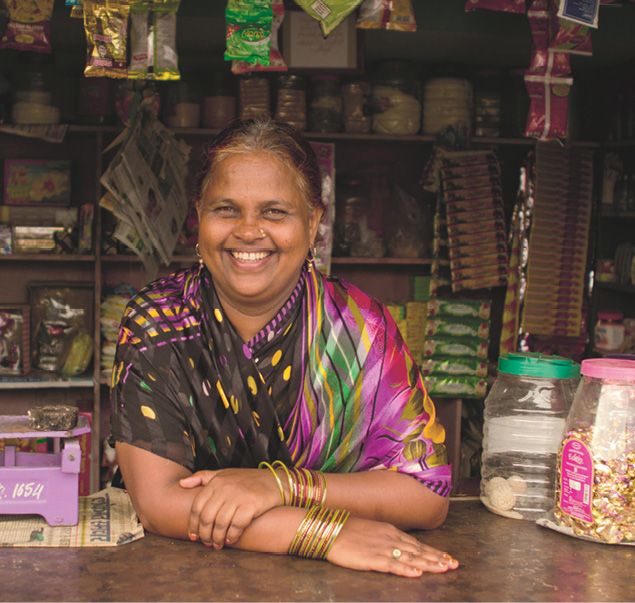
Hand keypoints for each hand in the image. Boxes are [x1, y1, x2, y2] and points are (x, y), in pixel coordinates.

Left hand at [179, 468, 283, 548]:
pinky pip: (236, 526)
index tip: (193, 535)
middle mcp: (225, 488)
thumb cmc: (248, 480)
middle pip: (207, 517)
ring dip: (217, 538)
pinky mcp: (251, 505)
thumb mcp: (224, 474)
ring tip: (217, 545)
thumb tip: (181, 483)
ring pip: (220, 524)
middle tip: (206, 543)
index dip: (193, 524)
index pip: (197, 507)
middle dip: (204, 534)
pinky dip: (231, 537)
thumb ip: (202, 478)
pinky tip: (231, 540)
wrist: (276, 481)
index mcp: (216, 481)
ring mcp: (238, 496)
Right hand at [326, 516, 458, 577]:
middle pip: (418, 550)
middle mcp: (390, 538)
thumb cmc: (346, 530)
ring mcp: (382, 548)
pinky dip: (407, 569)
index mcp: (390, 531)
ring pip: (411, 558)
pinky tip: (417, 573)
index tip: (447, 557)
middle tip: (454, 564)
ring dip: (429, 564)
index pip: (417, 543)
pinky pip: (393, 565)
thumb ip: (386, 538)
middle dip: (437, 558)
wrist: (329, 528)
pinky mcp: (372, 558)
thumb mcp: (371, 530)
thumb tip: (398, 546)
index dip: (433, 551)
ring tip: (444, 569)